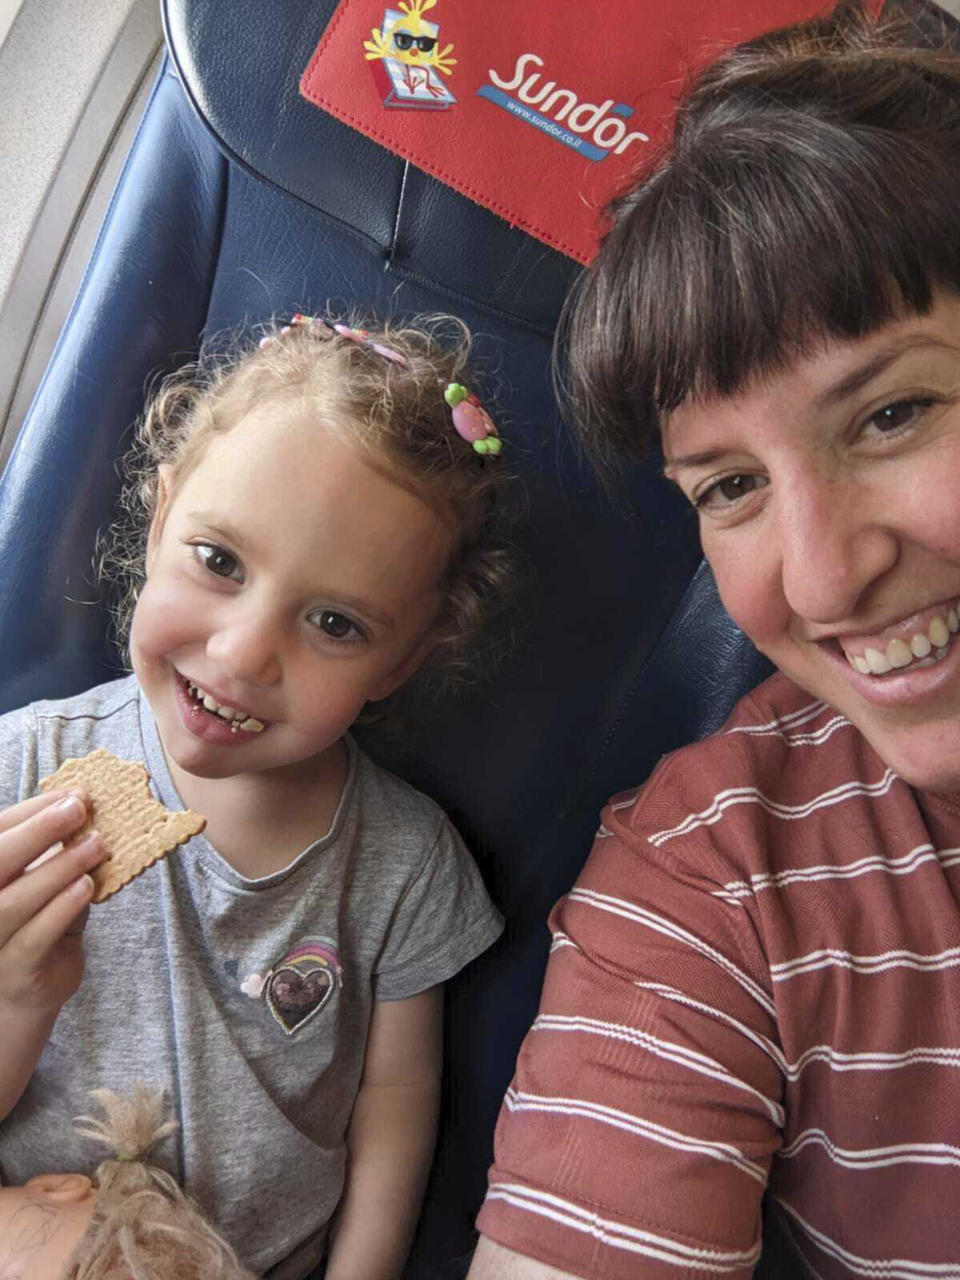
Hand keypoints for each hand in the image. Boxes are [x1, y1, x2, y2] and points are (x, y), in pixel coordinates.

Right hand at [0, 791, 102, 1015]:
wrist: (36, 988)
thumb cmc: (43, 922)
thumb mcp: (49, 880)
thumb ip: (58, 850)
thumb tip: (86, 805)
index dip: (31, 812)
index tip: (73, 795)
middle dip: (38, 831)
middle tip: (80, 809)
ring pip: (13, 901)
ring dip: (58, 868)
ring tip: (96, 846)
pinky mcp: (14, 971)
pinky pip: (34, 937)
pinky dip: (61, 908)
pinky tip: (86, 887)